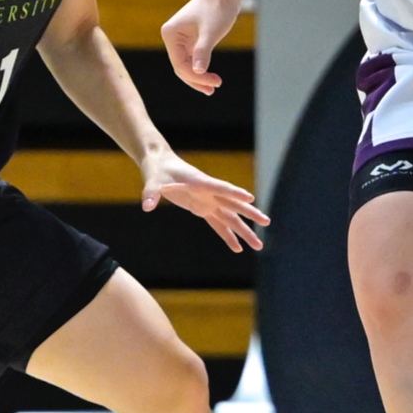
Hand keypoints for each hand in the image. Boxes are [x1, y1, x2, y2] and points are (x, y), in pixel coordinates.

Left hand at [141, 150, 267, 251]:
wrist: (159, 163)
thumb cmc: (157, 169)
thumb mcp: (152, 181)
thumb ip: (151, 193)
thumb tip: (146, 206)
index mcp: (200, 182)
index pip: (220, 187)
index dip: (234, 193)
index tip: (250, 198)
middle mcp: (209, 192)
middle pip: (233, 204)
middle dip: (250, 214)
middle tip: (267, 222)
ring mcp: (208, 200)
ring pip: (230, 218)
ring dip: (244, 231)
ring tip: (259, 246)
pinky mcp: (203, 208)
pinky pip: (218, 224)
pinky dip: (228, 236)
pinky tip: (238, 248)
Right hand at [160, 0, 242, 94]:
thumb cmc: (217, 7)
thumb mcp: (211, 32)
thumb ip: (203, 52)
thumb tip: (198, 72)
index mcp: (171, 34)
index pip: (180, 64)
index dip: (195, 77)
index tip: (214, 83)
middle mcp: (172, 37)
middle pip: (181, 67)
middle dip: (196, 80)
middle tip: (212, 90)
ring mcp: (181, 38)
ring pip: (187, 64)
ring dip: (199, 76)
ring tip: (213, 87)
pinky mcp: (191, 38)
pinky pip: (192, 58)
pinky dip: (201, 67)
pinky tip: (210, 76)